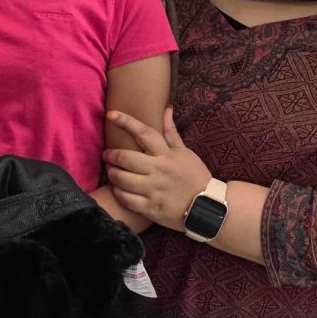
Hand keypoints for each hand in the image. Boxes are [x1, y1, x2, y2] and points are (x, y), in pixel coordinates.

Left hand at [104, 107, 211, 231]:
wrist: (208, 207)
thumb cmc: (194, 176)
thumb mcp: (185, 153)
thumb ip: (171, 132)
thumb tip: (166, 109)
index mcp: (167, 155)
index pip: (144, 133)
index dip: (126, 122)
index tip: (111, 114)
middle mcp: (159, 171)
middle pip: (125, 158)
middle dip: (111, 155)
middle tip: (108, 155)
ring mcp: (154, 190)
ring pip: (122, 179)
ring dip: (112, 174)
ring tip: (112, 172)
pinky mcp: (151, 208)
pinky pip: (126, 199)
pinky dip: (118, 193)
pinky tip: (119, 189)